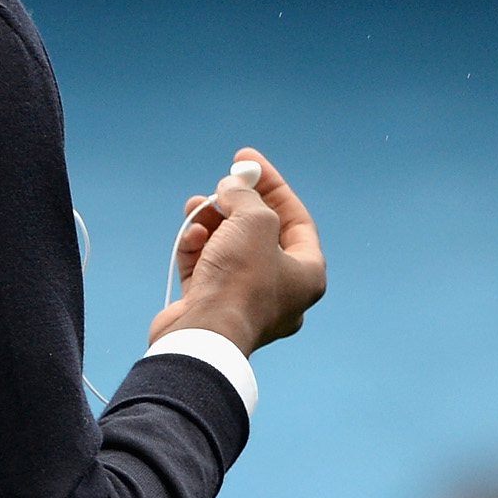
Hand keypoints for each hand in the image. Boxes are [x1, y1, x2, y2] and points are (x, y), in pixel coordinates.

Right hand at [148, 147, 325, 353]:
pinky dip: (197, 248)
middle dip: (236, 205)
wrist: (202, 335)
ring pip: (229, 250)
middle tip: (221, 183)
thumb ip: (247, 196)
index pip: (296, 220)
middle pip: (260, 234)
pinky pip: (206, 269)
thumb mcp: (255, 220)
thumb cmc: (240, 281)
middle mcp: (281, 292)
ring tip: (196, 206)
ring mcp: (244, 303)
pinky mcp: (211, 309)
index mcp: (307, 275)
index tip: (248, 162)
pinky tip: (190, 235)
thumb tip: (230, 188)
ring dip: (211, 223)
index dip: (273, 186)